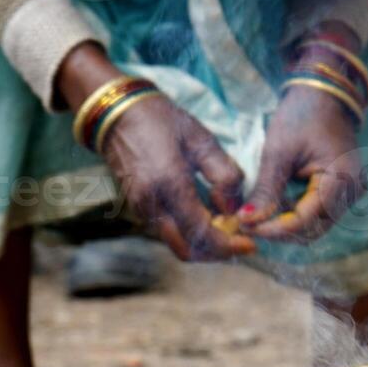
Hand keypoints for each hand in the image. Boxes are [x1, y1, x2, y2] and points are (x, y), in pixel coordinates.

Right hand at [101, 96, 254, 260]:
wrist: (117, 114)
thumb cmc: (163, 121)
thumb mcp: (203, 141)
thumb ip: (225, 176)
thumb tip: (233, 210)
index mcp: (169, 185)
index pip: (202, 234)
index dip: (228, 246)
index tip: (250, 244)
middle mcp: (151, 204)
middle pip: (188, 251)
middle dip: (217, 252)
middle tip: (239, 239)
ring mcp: (141, 210)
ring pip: (177, 244)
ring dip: (204, 245)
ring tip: (226, 227)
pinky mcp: (138, 209)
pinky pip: (169, 233)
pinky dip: (191, 235)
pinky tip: (207, 218)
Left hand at [238, 81, 364, 242]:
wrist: (324, 94)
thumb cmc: (302, 115)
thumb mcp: (278, 152)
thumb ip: (265, 191)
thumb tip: (246, 222)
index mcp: (342, 180)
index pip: (305, 221)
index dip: (274, 229)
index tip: (245, 226)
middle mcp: (352, 193)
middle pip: (312, 230)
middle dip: (278, 231)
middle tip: (247, 224)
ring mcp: (350, 194)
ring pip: (314, 226)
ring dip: (285, 225)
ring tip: (256, 216)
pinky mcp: (342, 192)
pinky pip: (317, 214)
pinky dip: (294, 215)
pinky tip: (272, 207)